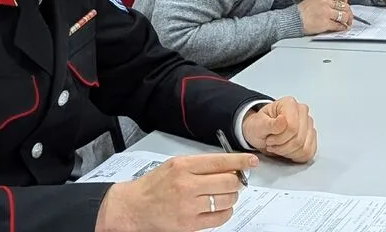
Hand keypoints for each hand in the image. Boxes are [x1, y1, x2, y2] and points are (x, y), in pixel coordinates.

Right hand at [95, 153, 255, 231]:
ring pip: (227, 200)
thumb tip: (229, 166)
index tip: (251, 161)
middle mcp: (186, 185)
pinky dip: (226, 212)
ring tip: (225, 194)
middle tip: (237, 181)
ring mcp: (189, 206)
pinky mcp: (190, 224)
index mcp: (183, 166)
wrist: (134, 208)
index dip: (241, 161)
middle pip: (229, 182)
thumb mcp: (174, 165)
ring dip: (232, 197)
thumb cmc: (153, 185)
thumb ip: (200, 165)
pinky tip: (220, 208)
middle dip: (238, 181)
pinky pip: (220, 218)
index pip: (221, 161)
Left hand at [242, 97, 316, 162]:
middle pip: (299, 139)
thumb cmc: (259, 126)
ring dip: (288, 152)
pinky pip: (308, 153)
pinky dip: (295, 156)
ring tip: (278, 146)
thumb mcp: (258, 125)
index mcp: (289, 103)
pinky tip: (286, 151)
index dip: (279, 138)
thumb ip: (270, 124)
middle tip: (271, 143)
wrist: (261, 132)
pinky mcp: (311, 137)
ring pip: (304, 148)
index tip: (269, 138)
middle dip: (282, 147)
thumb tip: (283, 120)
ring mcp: (308, 124)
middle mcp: (302, 111)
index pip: (292, 127)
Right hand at [297, 0, 352, 34]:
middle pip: (345, 6)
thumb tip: (337, 8)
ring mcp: (326, 12)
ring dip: (346, 21)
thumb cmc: (301, 11)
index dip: (346, 2)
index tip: (345, 7)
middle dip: (349, 14)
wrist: (293, 19)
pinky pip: (338, 26)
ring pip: (344, 16)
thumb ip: (326, 1)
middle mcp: (326, 2)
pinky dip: (342, 28)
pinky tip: (340, 28)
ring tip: (345, 24)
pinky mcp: (325, 23)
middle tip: (349, 18)